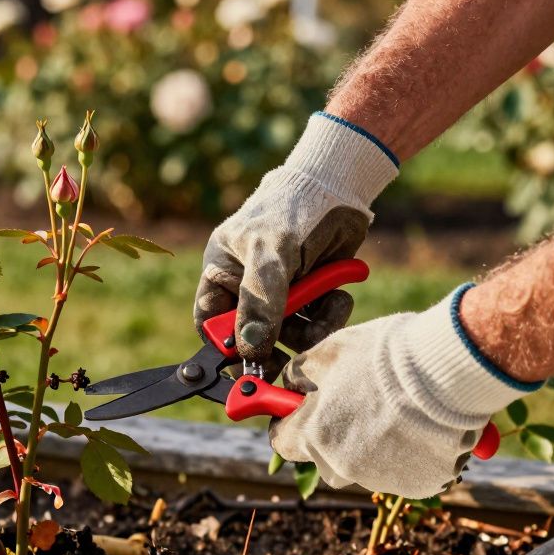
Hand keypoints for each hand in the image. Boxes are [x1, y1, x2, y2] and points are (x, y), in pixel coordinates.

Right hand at [194, 113, 397, 371]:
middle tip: (288, 366)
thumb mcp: (271, 255)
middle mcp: (247, 287)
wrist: (341, 188)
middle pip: (252, 337)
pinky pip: (316, 325)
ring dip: (311, 332)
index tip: (246, 366)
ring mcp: (280, 294)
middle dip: (275, 348)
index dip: (225, 347)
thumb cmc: (293, 209)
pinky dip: (330, 317)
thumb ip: (259, 302)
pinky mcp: (312, 296)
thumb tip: (250, 349)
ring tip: (329, 311)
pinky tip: (338, 297)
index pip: (211, 323)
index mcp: (222, 274)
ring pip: (289, 336)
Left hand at [269, 285, 540, 497]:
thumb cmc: (385, 356)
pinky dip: (405, 455)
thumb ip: (300, 374)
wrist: (450, 372)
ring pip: (362, 467)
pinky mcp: (416, 485)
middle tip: (354, 405)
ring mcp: (380, 479)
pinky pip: (401, 473)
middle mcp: (341, 466)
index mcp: (314, 436)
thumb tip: (290, 385)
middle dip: (329, 437)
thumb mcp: (329, 351)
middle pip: (322, 459)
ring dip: (369, 446)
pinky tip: (420, 426)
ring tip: (395, 410)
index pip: (282, 442)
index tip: (296, 412)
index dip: (287, 424)